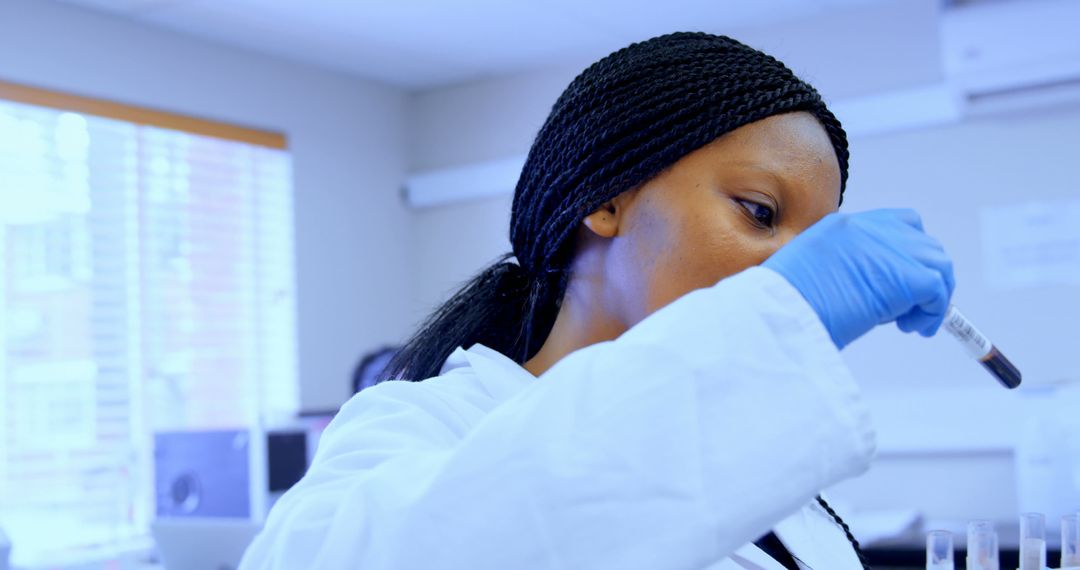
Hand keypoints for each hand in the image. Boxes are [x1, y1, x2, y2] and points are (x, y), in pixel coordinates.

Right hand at [762, 209, 954, 348]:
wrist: (782, 314)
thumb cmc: (785, 304)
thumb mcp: (811, 272)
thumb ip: (844, 268)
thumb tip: (873, 290)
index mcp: (844, 226)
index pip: (897, 224)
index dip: (907, 254)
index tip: (900, 282)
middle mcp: (870, 229)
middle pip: (923, 243)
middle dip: (924, 275)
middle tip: (909, 308)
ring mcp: (891, 249)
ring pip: (938, 265)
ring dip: (932, 295)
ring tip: (911, 321)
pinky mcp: (908, 276)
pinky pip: (939, 292)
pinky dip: (934, 312)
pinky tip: (914, 327)